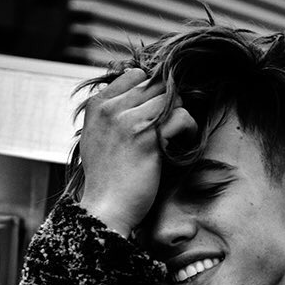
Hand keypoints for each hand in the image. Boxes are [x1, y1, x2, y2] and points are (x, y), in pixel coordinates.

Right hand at [79, 68, 196, 235]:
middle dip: (168, 101)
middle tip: (172, 123)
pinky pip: (180, 116)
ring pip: (170, 97)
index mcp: (97, 106)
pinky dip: (189, 126)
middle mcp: (111, 109)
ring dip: (180, 113)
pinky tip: (184, 140)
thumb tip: (135, 89)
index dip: (151, 90)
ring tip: (178, 133)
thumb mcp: (95, 138)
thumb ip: (110, 114)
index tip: (158, 110)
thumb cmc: (105, 178)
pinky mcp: (149, 139)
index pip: (134, 76)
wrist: (106, 208)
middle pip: (155, 85)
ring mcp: (129, 122)